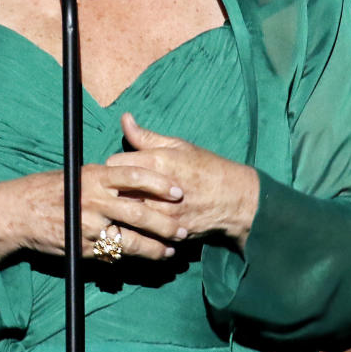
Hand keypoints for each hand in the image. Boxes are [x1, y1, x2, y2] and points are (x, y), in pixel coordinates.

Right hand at [0, 162, 187, 261]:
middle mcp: (94, 199)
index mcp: (94, 176)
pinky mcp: (84, 247)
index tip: (178, 190)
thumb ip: (103, 178)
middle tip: (182, 229)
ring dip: (154, 247)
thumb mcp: (76, 175)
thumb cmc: (46, 189)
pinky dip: (130, 258)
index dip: (158, 183)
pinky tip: (143, 260)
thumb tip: (130, 177)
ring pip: (130, 239)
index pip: (134, 176)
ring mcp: (90, 225)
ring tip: (169, 252)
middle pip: (139, 212)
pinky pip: (112, 254)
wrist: (17, 213)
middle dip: (164, 223)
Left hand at [105, 113, 259, 249]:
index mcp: (158, 162)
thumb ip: (146, 136)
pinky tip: (143, 222)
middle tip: (122, 188)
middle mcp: (156, 189)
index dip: (116, 166)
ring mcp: (162, 214)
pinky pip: (141, 232)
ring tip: (130, 205)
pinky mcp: (167, 233)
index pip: (114, 163)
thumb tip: (124, 118)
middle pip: (116, 190)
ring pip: (125, 214)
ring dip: (125, 210)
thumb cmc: (207, 168)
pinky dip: (139, 228)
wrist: (235, 200)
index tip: (121, 169)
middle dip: (116, 189)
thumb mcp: (178, 146)